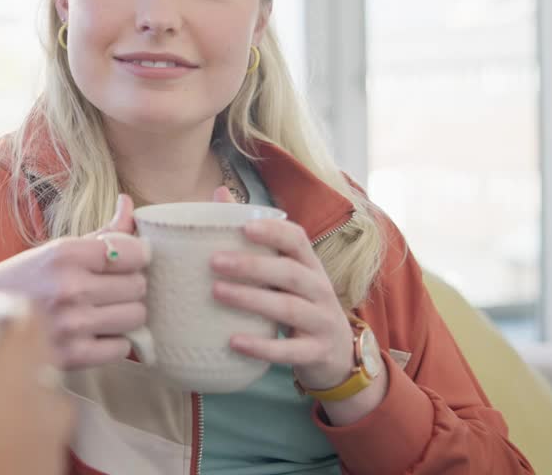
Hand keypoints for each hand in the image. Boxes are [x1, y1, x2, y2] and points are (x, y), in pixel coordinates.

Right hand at [0, 194, 150, 367]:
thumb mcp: (55, 250)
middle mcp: (70, 287)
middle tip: (106, 289)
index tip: (122, 262)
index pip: (134, 252)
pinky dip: (112, 343)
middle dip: (128, 286)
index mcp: (65, 254)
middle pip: (139, 286)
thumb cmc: (21, 281)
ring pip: (136, 316)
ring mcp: (72, 325)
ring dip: (123, 314)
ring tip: (100, 311)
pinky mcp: (71, 357)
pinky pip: (121, 348)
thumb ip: (101, 231)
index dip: (134, 257)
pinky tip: (92, 334)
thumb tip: (129, 203)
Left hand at [207, 186, 382, 420]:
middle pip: (290, 273)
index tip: (242, 228)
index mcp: (309, 265)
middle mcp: (320, 289)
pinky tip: (233, 341)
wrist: (337, 357)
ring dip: (251, 299)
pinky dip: (262, 346)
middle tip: (213, 261)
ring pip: (288, 308)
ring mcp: (322, 322)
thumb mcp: (285, 273)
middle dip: (252, 266)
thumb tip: (219, 193)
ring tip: (216, 293)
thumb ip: (255, 239)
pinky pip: (290, 350)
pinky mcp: (316, 353)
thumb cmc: (300, 304)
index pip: (298, 240)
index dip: (273, 231)